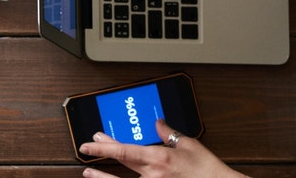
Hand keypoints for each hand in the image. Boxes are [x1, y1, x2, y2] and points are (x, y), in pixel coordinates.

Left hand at [80, 121, 246, 177]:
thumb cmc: (209, 170)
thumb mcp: (190, 145)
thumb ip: (169, 133)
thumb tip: (158, 123)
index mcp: (159, 159)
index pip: (124, 150)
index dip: (104, 146)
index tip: (90, 142)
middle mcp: (153, 175)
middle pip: (121, 162)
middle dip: (102, 154)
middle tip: (86, 149)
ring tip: (88, 173)